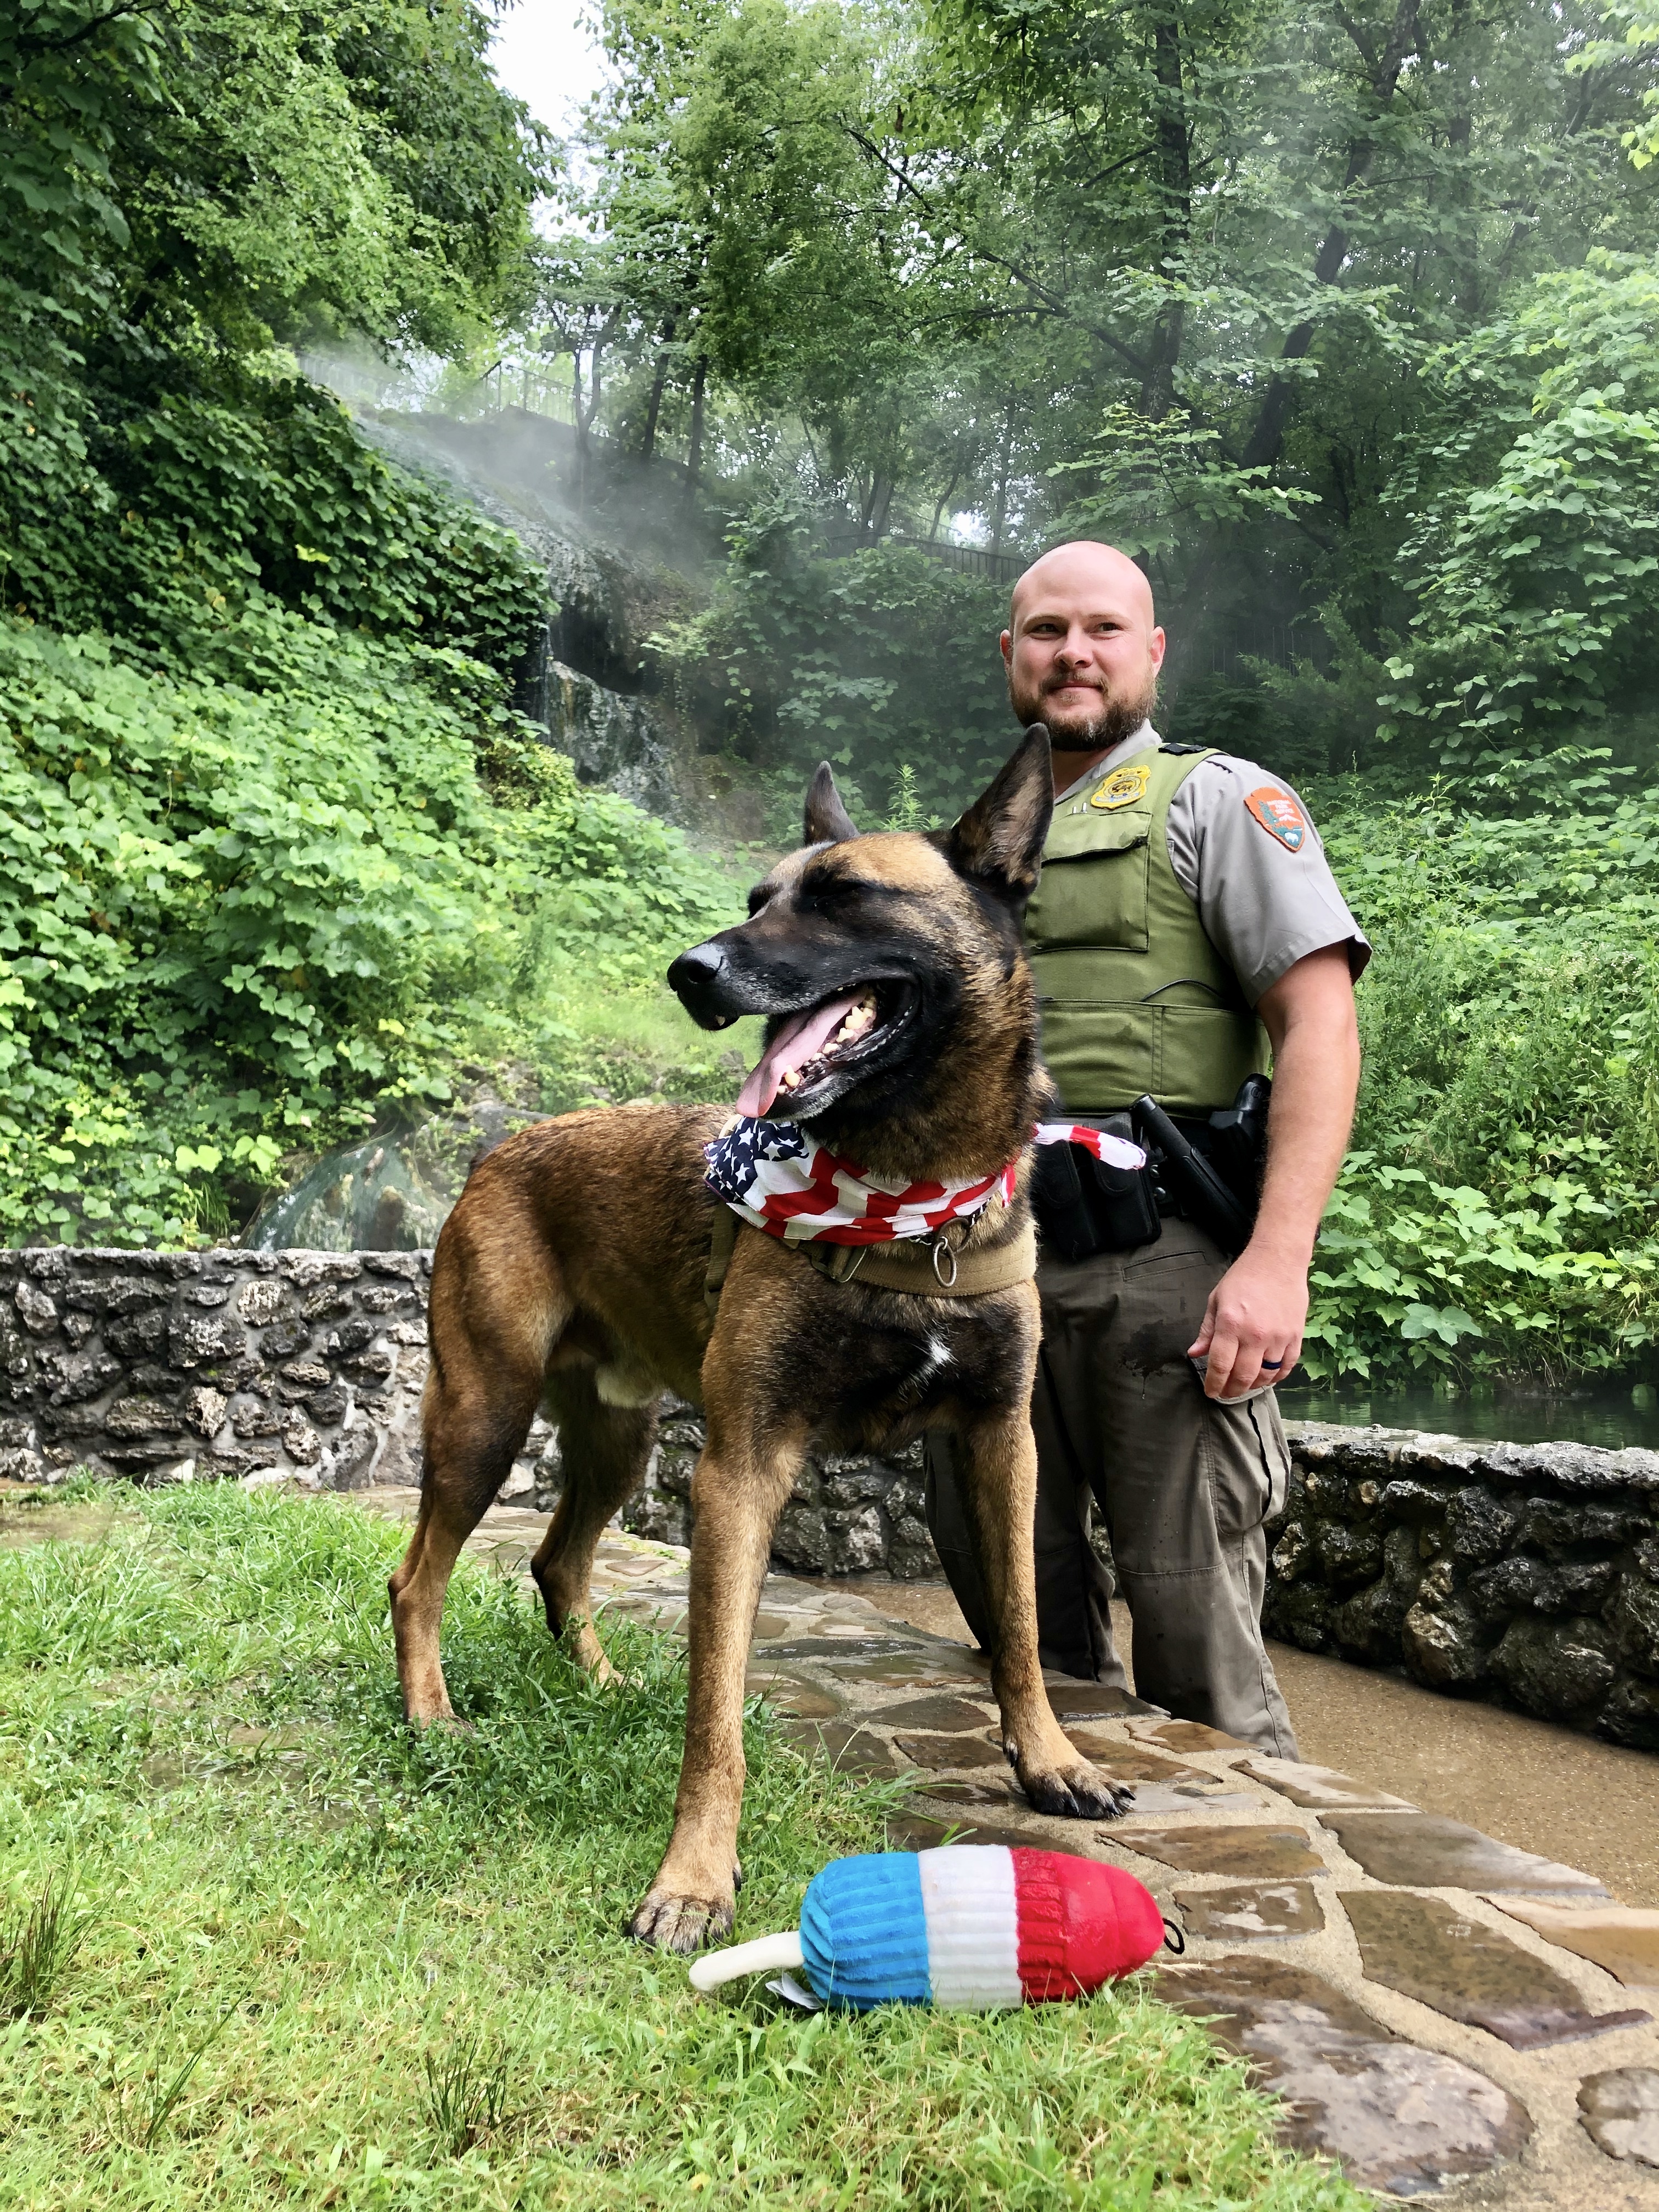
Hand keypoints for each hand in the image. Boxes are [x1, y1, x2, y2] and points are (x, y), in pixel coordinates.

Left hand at [1188, 1244, 1309, 1399]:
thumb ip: (1207, 1330)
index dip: (1214, 1384)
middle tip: (1225, 1393)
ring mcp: (1278, 1337)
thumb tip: (1195, 1354)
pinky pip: (1286, 1367)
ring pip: (1266, 1375)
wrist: (1277, 1260)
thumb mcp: (1216, 1300)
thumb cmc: (1243, 1278)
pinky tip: (1267, 1378)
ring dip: (1253, 1386)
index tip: (1210, 1392)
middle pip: (1243, 1376)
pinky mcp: (1296, 1337)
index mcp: (1230, 1324)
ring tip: (1244, 1385)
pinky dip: (1276, 1377)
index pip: (1220, 1365)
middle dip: (1232, 1390)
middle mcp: (1255, 1335)